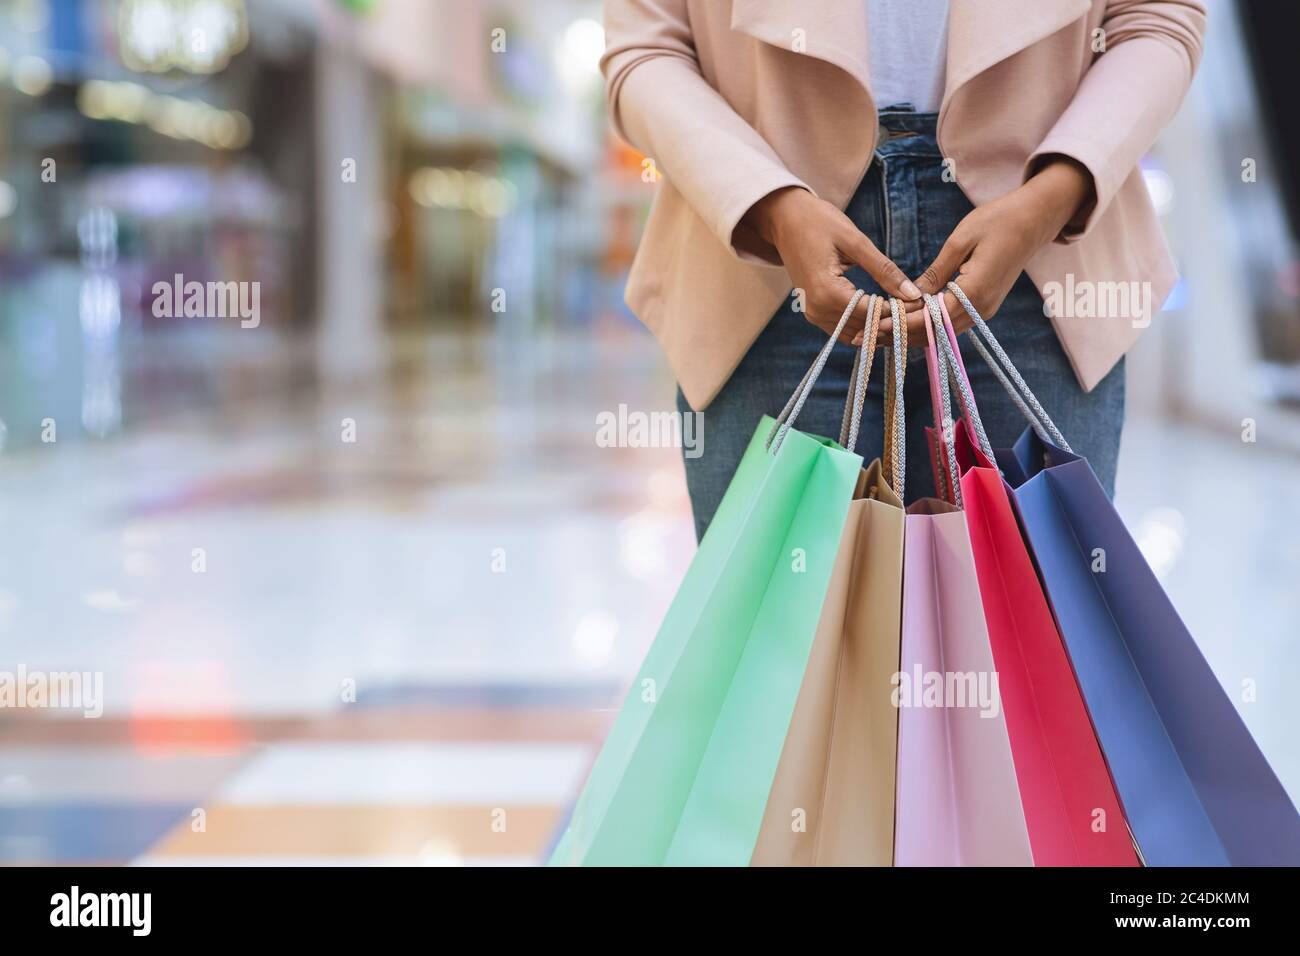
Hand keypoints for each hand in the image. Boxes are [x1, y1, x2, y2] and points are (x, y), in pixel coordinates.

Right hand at [743, 187, 920, 343]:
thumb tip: (913, 294)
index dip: (900, 312)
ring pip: (855, 334)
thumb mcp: (855, 242)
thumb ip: (884, 270)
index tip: (924, 304)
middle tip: (920, 309)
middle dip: (894, 321)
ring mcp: (814, 314)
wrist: (784, 219)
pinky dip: (866, 325)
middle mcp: (818, 310)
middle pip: (865, 328)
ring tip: (906, 312)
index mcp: (827, 292)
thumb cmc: (818, 222)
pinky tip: (885, 313)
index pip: (872, 314)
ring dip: (880, 326)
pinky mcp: (814, 312)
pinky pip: (845, 328)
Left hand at [878, 157, 1094, 341]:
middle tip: (870, 333)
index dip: (902, 324)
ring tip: (883, 331)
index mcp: (974, 291)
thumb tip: (911, 296)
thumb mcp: (960, 241)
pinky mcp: (985, 305)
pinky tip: (908, 320)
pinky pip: (952, 322)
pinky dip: (929, 324)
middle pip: (935, 332)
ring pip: (943, 332)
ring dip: (914, 332)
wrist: (1035, 218)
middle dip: (903, 334)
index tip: (875, 325)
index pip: (931, 319)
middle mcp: (981, 308)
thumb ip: (936, 272)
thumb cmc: (997, 221)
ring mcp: (985, 309)